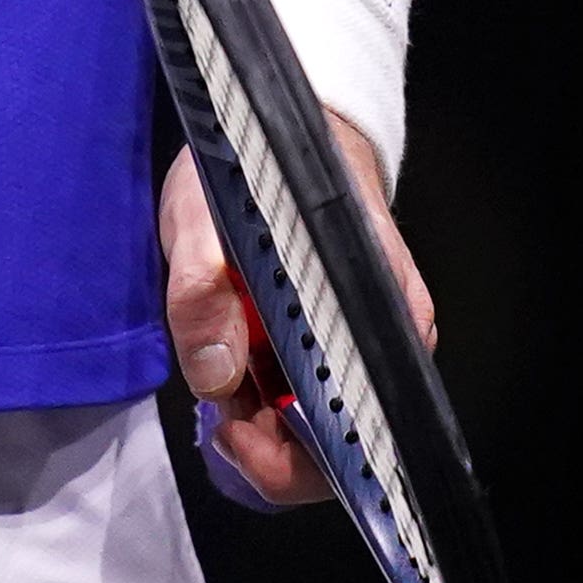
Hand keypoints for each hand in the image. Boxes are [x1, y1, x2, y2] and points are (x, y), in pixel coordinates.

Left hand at [158, 132, 436, 510]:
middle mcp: (380, 343)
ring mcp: (357, 345)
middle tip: (217, 418)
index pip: (357, 435)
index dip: (291, 459)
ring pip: (315, 427)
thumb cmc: (256, 163)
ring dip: (260, 423)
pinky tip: (233, 369)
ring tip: (221, 381)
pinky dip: (263, 399)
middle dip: (267, 449)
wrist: (276, 124)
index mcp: (375, 316)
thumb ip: (202, 288)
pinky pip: (302, 397)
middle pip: (338, 447)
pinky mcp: (329, 342)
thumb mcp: (205, 212)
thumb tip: (214, 380)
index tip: (233, 432)